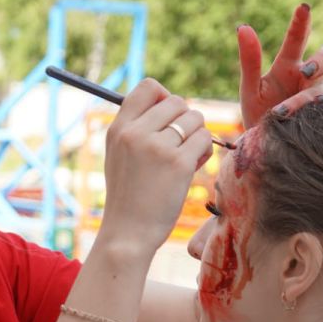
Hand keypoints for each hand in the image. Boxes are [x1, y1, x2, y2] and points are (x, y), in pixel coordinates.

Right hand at [99, 79, 212, 257]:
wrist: (127, 234)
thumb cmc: (128, 198)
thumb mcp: (119, 156)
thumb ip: (137, 129)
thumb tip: (170, 105)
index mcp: (118, 128)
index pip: (148, 87)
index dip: (164, 98)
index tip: (167, 118)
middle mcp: (135, 133)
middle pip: (177, 102)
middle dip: (186, 121)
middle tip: (180, 145)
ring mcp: (157, 147)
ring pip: (195, 119)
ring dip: (197, 136)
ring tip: (186, 158)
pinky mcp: (178, 164)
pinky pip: (204, 140)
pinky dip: (204, 153)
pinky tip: (192, 169)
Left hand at [237, 3, 322, 128]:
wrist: (267, 149)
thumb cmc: (259, 115)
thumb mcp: (250, 88)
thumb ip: (249, 60)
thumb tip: (242, 27)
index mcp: (289, 66)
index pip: (297, 39)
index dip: (301, 23)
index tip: (303, 7)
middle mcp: (310, 78)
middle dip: (321, 59)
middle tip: (305, 69)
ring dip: (310, 98)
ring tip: (285, 111)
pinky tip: (311, 124)